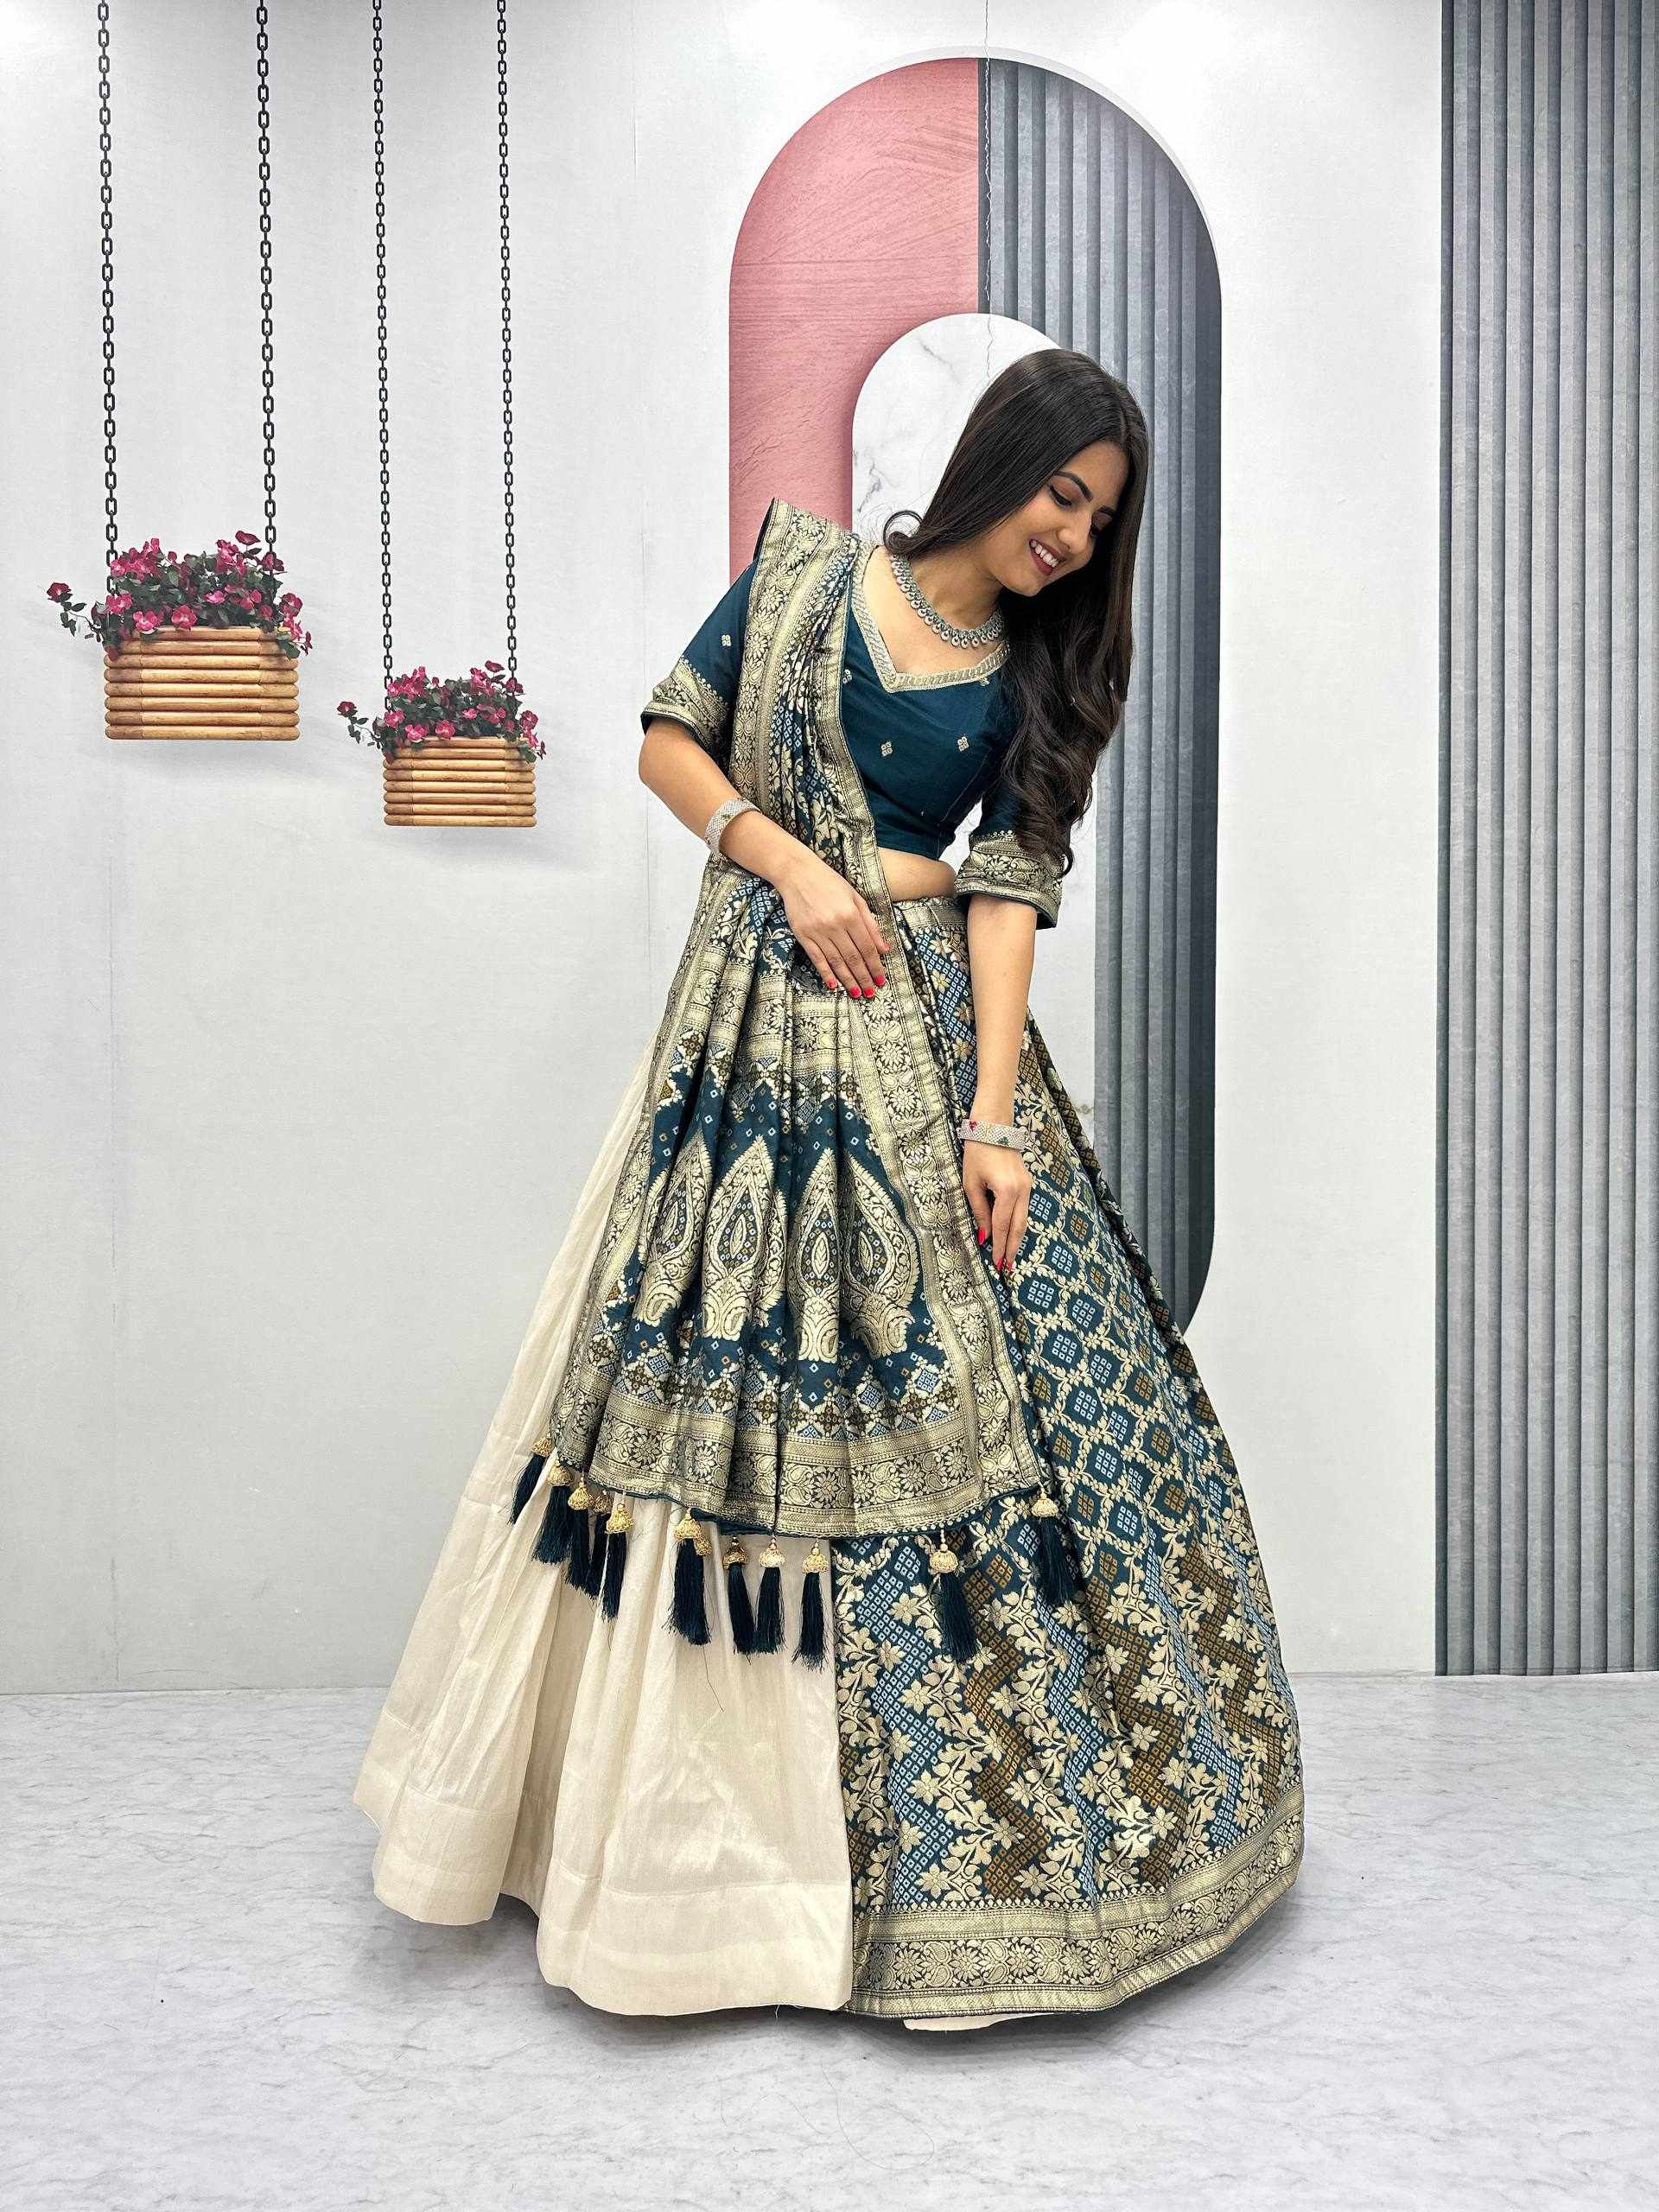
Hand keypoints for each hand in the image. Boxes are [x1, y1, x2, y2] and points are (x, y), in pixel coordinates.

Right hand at [779, 851, 890, 997]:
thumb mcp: (855, 898)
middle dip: (864, 978)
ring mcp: (817, 931)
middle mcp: (835, 925)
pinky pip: (817, 958)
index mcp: (851, 915)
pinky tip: (834, 985)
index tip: (881, 980)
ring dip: (848, 980)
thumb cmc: (830, 883)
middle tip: (872, 993)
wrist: (798, 874)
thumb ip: (870, 924)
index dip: (876, 966)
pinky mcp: (803, 935)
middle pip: (853, 958)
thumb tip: (884, 948)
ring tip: (857, 993)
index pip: (867, 948)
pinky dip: (826, 973)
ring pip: (836, 962)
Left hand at [963, 1139, 1030, 1273]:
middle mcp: (1022, 1190)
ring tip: (1011, 1256)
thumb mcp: (971, 1183)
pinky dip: (1018, 1224)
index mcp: (1007, 1191)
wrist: (993, 1126)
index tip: (997, 1264)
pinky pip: (1023, 1209)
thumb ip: (979, 1210)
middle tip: (1008, 1268)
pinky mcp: (1027, 1183)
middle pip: (1018, 1227)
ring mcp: (1027, 1186)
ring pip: (1023, 1219)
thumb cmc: (977, 1152)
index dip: (999, 1246)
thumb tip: (984, 1235)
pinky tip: (1013, 1235)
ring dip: (1017, 1239)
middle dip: (1012, 1249)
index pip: (1002, 1226)